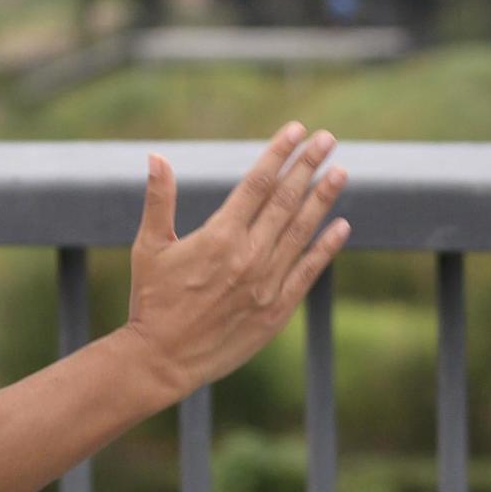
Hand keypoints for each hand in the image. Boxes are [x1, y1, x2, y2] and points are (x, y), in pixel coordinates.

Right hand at [124, 121, 350, 398]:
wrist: (163, 359)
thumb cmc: (152, 300)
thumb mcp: (149, 246)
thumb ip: (159, 199)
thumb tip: (156, 156)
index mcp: (219, 236)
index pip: (257, 183)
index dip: (279, 154)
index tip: (297, 131)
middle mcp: (248, 256)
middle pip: (286, 200)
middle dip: (308, 166)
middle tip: (328, 139)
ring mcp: (266, 284)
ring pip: (302, 232)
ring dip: (323, 199)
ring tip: (341, 171)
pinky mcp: (276, 310)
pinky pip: (308, 272)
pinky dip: (326, 248)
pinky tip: (341, 226)